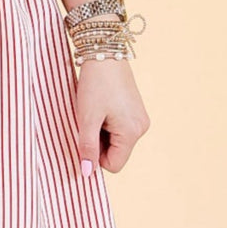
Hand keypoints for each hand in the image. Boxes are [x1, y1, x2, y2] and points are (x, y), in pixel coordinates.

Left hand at [74, 57, 149, 175]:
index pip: (113, 165)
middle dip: (98, 143)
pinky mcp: (136, 111)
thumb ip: (87, 147)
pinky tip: (100, 107)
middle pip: (115, 153)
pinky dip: (106, 123)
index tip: (85, 136)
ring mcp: (140, 119)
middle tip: (88, 120)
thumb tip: (86, 173)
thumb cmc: (95, 85)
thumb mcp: (87, 119)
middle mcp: (141, 128)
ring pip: (116, 141)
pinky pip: (119, 129)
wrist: (105, 53)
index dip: (95, 156)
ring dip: (101, 132)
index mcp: (132, 133)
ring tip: (94, 112)